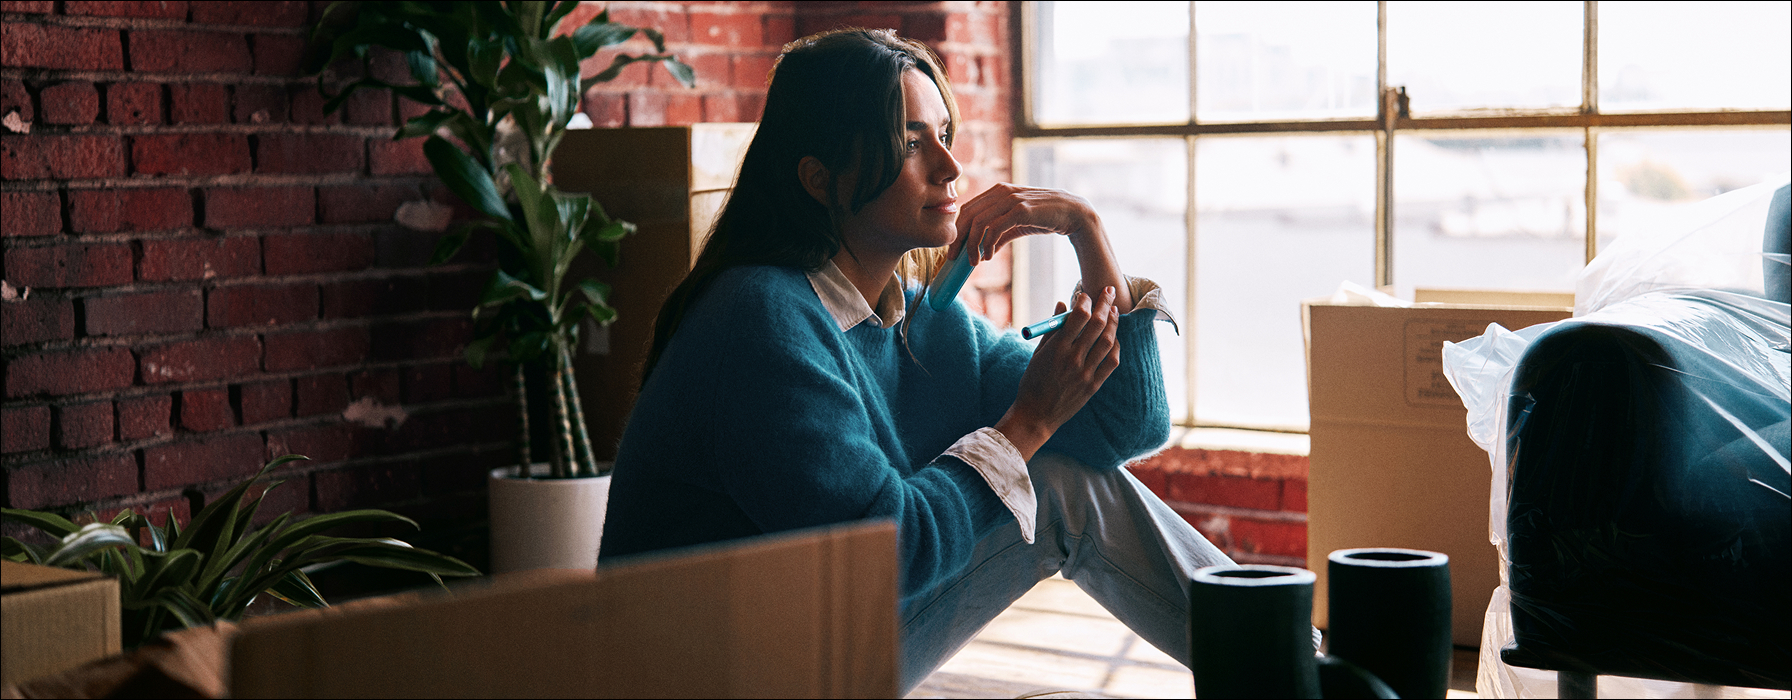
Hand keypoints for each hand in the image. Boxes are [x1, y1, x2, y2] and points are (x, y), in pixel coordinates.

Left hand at [947, 183, 1097, 263]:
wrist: (1073, 213)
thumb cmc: (1044, 217)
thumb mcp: (1017, 224)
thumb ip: (1000, 233)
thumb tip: (985, 251)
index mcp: (997, 191)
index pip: (967, 208)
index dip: (957, 229)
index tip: (954, 249)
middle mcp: (1001, 192)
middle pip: (968, 214)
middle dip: (958, 238)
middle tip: (955, 258)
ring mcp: (1011, 199)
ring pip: (979, 222)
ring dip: (972, 245)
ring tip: (974, 262)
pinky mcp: (1021, 209)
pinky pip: (995, 228)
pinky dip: (988, 244)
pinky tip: (989, 256)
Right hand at [995, 286, 1122, 459]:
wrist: (1036, 415)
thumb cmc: (1033, 382)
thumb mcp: (1037, 353)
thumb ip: (1052, 329)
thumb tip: (1062, 304)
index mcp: (1056, 349)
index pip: (1077, 316)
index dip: (1084, 301)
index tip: (1085, 294)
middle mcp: (1073, 359)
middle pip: (1096, 324)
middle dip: (1105, 304)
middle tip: (1109, 291)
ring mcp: (1085, 373)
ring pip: (1107, 341)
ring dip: (1113, 323)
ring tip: (1114, 311)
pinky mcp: (1093, 385)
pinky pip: (1111, 362)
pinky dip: (1115, 346)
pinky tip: (1114, 337)